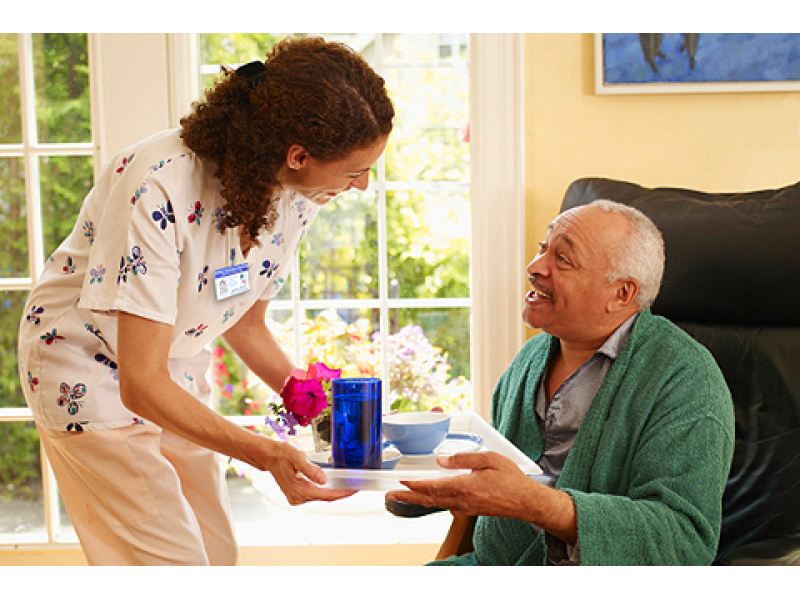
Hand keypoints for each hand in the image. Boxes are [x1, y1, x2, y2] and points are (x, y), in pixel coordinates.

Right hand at [265, 440, 354, 504]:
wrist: (269, 456)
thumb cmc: (282, 454)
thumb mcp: (298, 457)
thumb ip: (311, 470)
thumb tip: (324, 481)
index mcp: (299, 490)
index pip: (326, 495)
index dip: (342, 493)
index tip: (354, 490)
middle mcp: (297, 497)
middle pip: (325, 497)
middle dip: (340, 492)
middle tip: (355, 486)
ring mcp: (296, 498)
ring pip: (320, 496)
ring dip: (333, 491)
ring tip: (346, 485)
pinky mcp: (296, 495)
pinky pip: (315, 494)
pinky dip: (325, 490)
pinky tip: (332, 484)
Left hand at [386, 451, 533, 517]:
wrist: (526, 502)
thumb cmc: (511, 479)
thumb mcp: (489, 459)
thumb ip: (464, 458)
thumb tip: (441, 460)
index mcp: (465, 486)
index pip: (432, 487)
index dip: (413, 485)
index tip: (399, 482)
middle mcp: (461, 500)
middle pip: (427, 499)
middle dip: (406, 497)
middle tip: (388, 495)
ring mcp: (465, 507)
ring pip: (434, 504)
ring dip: (416, 500)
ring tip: (400, 497)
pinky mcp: (469, 509)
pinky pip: (445, 505)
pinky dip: (430, 501)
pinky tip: (426, 496)